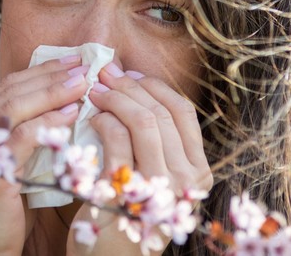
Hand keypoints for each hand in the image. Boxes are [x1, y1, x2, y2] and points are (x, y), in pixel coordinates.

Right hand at [0, 56, 88, 255]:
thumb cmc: (2, 211)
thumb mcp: (13, 163)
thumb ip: (27, 135)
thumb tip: (66, 107)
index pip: (8, 88)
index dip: (41, 71)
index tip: (72, 62)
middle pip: (12, 91)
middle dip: (50, 75)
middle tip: (83, 65)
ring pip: (15, 107)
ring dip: (53, 92)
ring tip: (83, 83)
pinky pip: (22, 136)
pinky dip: (48, 122)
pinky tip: (71, 115)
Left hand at [67, 65, 212, 255]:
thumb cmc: (130, 217)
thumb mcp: (156, 179)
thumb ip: (157, 144)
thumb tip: (137, 91)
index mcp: (198, 172)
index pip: (183, 113)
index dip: (156, 87)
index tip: (131, 74)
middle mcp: (186, 180)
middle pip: (162, 113)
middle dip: (130, 86)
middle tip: (105, 73)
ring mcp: (159, 187)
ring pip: (143, 121)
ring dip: (116, 98)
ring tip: (95, 90)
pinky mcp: (127, 192)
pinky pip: (117, 139)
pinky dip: (103, 121)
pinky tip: (92, 118)